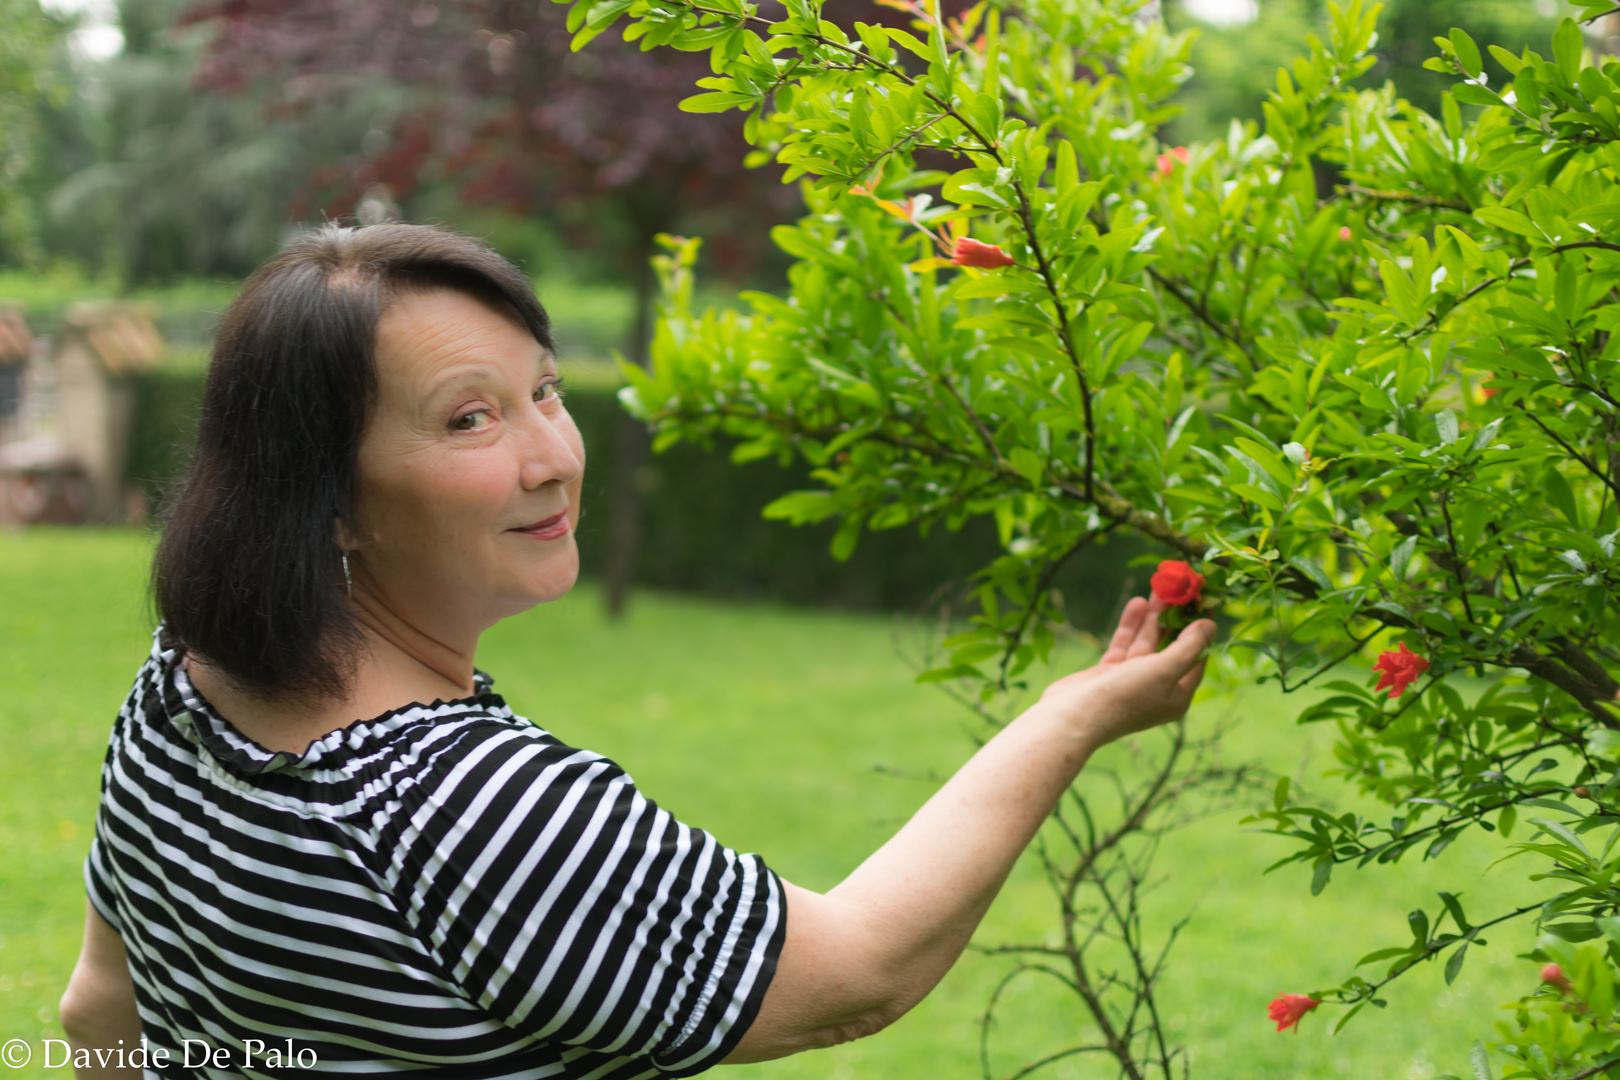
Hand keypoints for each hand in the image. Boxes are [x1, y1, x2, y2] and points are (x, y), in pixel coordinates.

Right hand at [1037, 596, 1213, 748]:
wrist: (1072, 717)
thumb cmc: (1123, 697)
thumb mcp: (1164, 670)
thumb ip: (1188, 647)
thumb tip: (1210, 625)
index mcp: (1177, 694)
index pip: (1197, 655)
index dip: (1202, 627)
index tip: (1205, 599)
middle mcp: (1158, 687)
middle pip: (1172, 645)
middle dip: (1175, 616)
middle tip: (1180, 586)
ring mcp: (1132, 679)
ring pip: (1147, 641)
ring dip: (1153, 616)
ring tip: (1160, 587)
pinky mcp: (1110, 672)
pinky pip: (1125, 643)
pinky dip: (1131, 624)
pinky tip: (1137, 602)